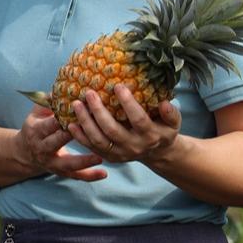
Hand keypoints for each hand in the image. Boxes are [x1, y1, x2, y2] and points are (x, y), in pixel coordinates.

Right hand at [13, 107, 105, 181]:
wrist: (25, 153)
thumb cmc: (36, 126)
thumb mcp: (37, 112)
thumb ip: (48, 100)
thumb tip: (63, 86)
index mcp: (36, 130)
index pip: (48, 124)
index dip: (59, 119)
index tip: (74, 111)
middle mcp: (42, 148)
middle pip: (56, 143)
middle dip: (70, 137)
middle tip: (88, 129)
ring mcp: (52, 162)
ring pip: (68, 164)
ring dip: (83, 161)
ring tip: (100, 157)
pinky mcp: (61, 172)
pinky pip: (76, 176)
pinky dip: (89, 176)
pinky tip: (104, 174)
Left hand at [65, 87, 182, 163]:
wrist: (156, 152)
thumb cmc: (163, 129)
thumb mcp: (173, 122)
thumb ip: (171, 113)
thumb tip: (164, 102)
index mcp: (151, 136)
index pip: (138, 119)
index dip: (128, 103)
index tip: (117, 85)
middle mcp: (134, 147)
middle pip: (112, 130)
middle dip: (99, 111)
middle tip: (89, 93)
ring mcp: (120, 154)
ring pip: (99, 140)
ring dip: (85, 122)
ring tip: (76, 104)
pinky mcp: (109, 157)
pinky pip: (92, 147)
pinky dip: (80, 136)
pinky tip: (70, 123)